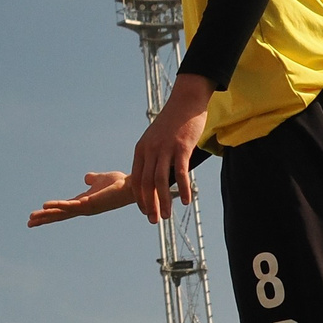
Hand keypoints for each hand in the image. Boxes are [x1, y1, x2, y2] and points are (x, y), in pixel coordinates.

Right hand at [28, 172, 132, 226]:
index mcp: (82, 202)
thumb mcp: (100, 180)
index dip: (49, 213)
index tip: (35, 215)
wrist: (131, 186)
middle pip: (59, 215)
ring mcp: (85, 207)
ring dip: (47, 215)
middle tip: (29, 223)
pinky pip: (71, 205)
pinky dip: (59, 205)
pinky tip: (47, 205)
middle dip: (44, 219)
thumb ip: (92, 180)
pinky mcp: (90, 203)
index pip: (62, 209)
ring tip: (34, 217)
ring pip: (62, 212)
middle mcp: (82, 208)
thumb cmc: (117, 185)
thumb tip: (87, 178)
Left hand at [129, 73, 214, 222]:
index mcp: (141, 149)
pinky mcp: (181, 147)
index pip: (136, 179)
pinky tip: (185, 201)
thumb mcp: (156, 138)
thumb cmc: (173, 121)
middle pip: (146, 184)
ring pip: (160, 181)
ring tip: (167, 216)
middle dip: (149, 205)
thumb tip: (154, 174)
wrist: (186, 100)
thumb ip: (153, 155)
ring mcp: (165, 148)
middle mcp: (150, 150)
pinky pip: (180, 172)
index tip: (145, 212)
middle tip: (154, 221)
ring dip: (163, 201)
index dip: (140, 198)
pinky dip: (181, 188)